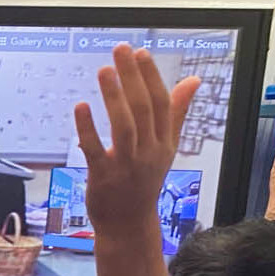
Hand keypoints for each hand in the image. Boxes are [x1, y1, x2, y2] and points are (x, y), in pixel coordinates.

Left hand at [72, 44, 199, 232]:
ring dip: (114, 97)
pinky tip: (81, 106)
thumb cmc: (144, 182)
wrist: (128, 224)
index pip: (162, 103)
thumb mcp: (166, 148)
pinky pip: (96, 149)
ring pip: (124, 126)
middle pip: (144, 109)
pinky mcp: (103, 177)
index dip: (151, 77)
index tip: (140, 53)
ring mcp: (127, 165)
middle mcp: (148, 152)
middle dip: (132, 77)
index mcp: (164, 142)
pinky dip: (88, 128)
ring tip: (104, 70)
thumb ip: (177, 112)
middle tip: (120, 50)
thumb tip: (193, 81)